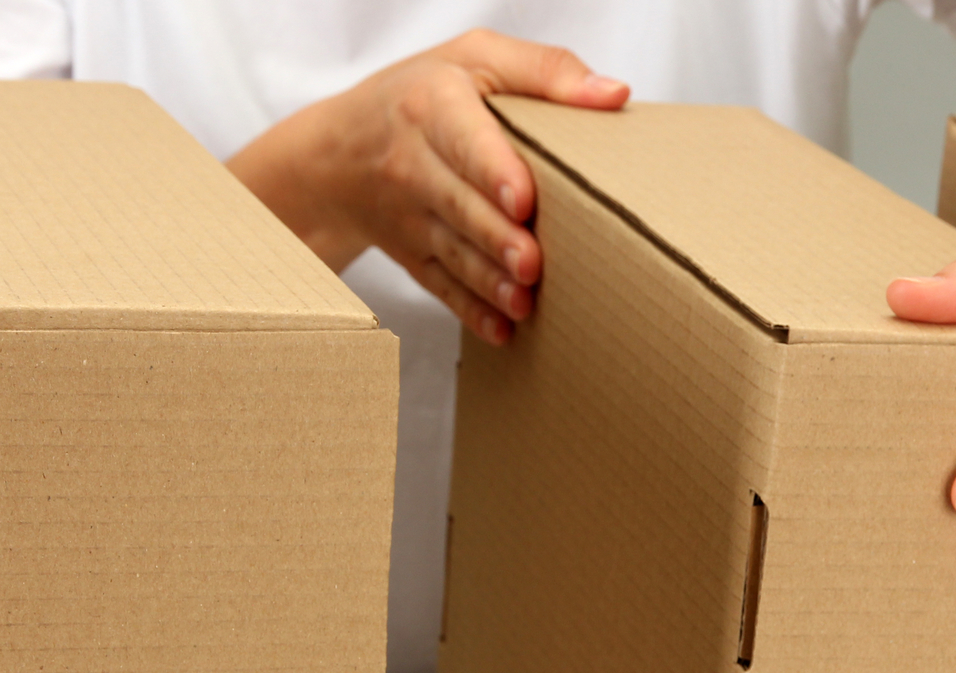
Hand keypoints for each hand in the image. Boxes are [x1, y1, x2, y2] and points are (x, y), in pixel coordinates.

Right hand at [228, 29, 628, 345]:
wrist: (341, 148)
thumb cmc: (424, 95)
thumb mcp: (477, 58)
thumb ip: (546, 71)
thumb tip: (614, 95)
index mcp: (433, 105)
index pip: (463, 139)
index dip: (492, 170)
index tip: (523, 199)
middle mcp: (413, 163)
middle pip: (458, 204)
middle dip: (496, 237)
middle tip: (533, 263)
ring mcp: (409, 216)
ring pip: (451, 251)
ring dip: (488, 282)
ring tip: (524, 303)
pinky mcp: (411, 255)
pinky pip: (438, 286)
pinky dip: (470, 311)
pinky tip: (502, 331)